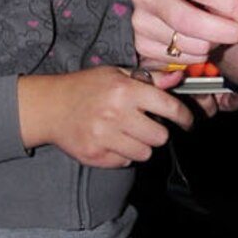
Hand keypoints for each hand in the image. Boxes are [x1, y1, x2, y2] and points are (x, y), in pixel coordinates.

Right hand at [17, 66, 192, 167]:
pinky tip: (111, 141)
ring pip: (145, 153)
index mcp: (125, 90)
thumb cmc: (85, 88)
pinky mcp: (95, 155)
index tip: (188, 121)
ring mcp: (104, 137)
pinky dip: (122, 155)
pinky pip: (125, 162)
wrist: (49, 107)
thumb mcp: (117, 75)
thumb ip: (150, 79)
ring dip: (140, 145)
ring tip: (126, 133)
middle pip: (160, 136)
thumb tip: (178, 78)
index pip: (170, 107)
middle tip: (145, 125)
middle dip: (157, 132)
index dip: (185, 116)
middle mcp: (116, 114)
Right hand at [131, 0, 237, 94]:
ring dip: (215, 43)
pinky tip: (202, 39)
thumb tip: (237, 12)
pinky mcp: (142, 44)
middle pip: (189, 22)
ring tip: (221, 28)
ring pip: (188, 45)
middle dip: (227, 32)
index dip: (234, 7)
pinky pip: (179, 60)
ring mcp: (140, 20)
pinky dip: (200, 55)